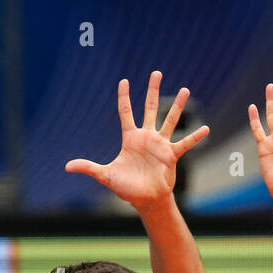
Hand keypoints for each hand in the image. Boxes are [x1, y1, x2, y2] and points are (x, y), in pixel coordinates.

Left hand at [65, 71, 208, 213]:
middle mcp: (146, 137)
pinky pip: (184, 144)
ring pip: (170, 120)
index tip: (124, 81)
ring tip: (185, 90)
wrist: (145, 199)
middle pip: (149, 108)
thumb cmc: (127, 188)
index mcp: (130, 139)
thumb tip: (67, 166)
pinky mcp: (171, 155)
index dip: (124, 97)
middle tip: (156, 72)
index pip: (126, 113)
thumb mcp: (105, 175)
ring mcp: (160, 144)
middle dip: (152, 90)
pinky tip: (205, 129)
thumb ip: (88, 167)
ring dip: (177, 106)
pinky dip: (194, 137)